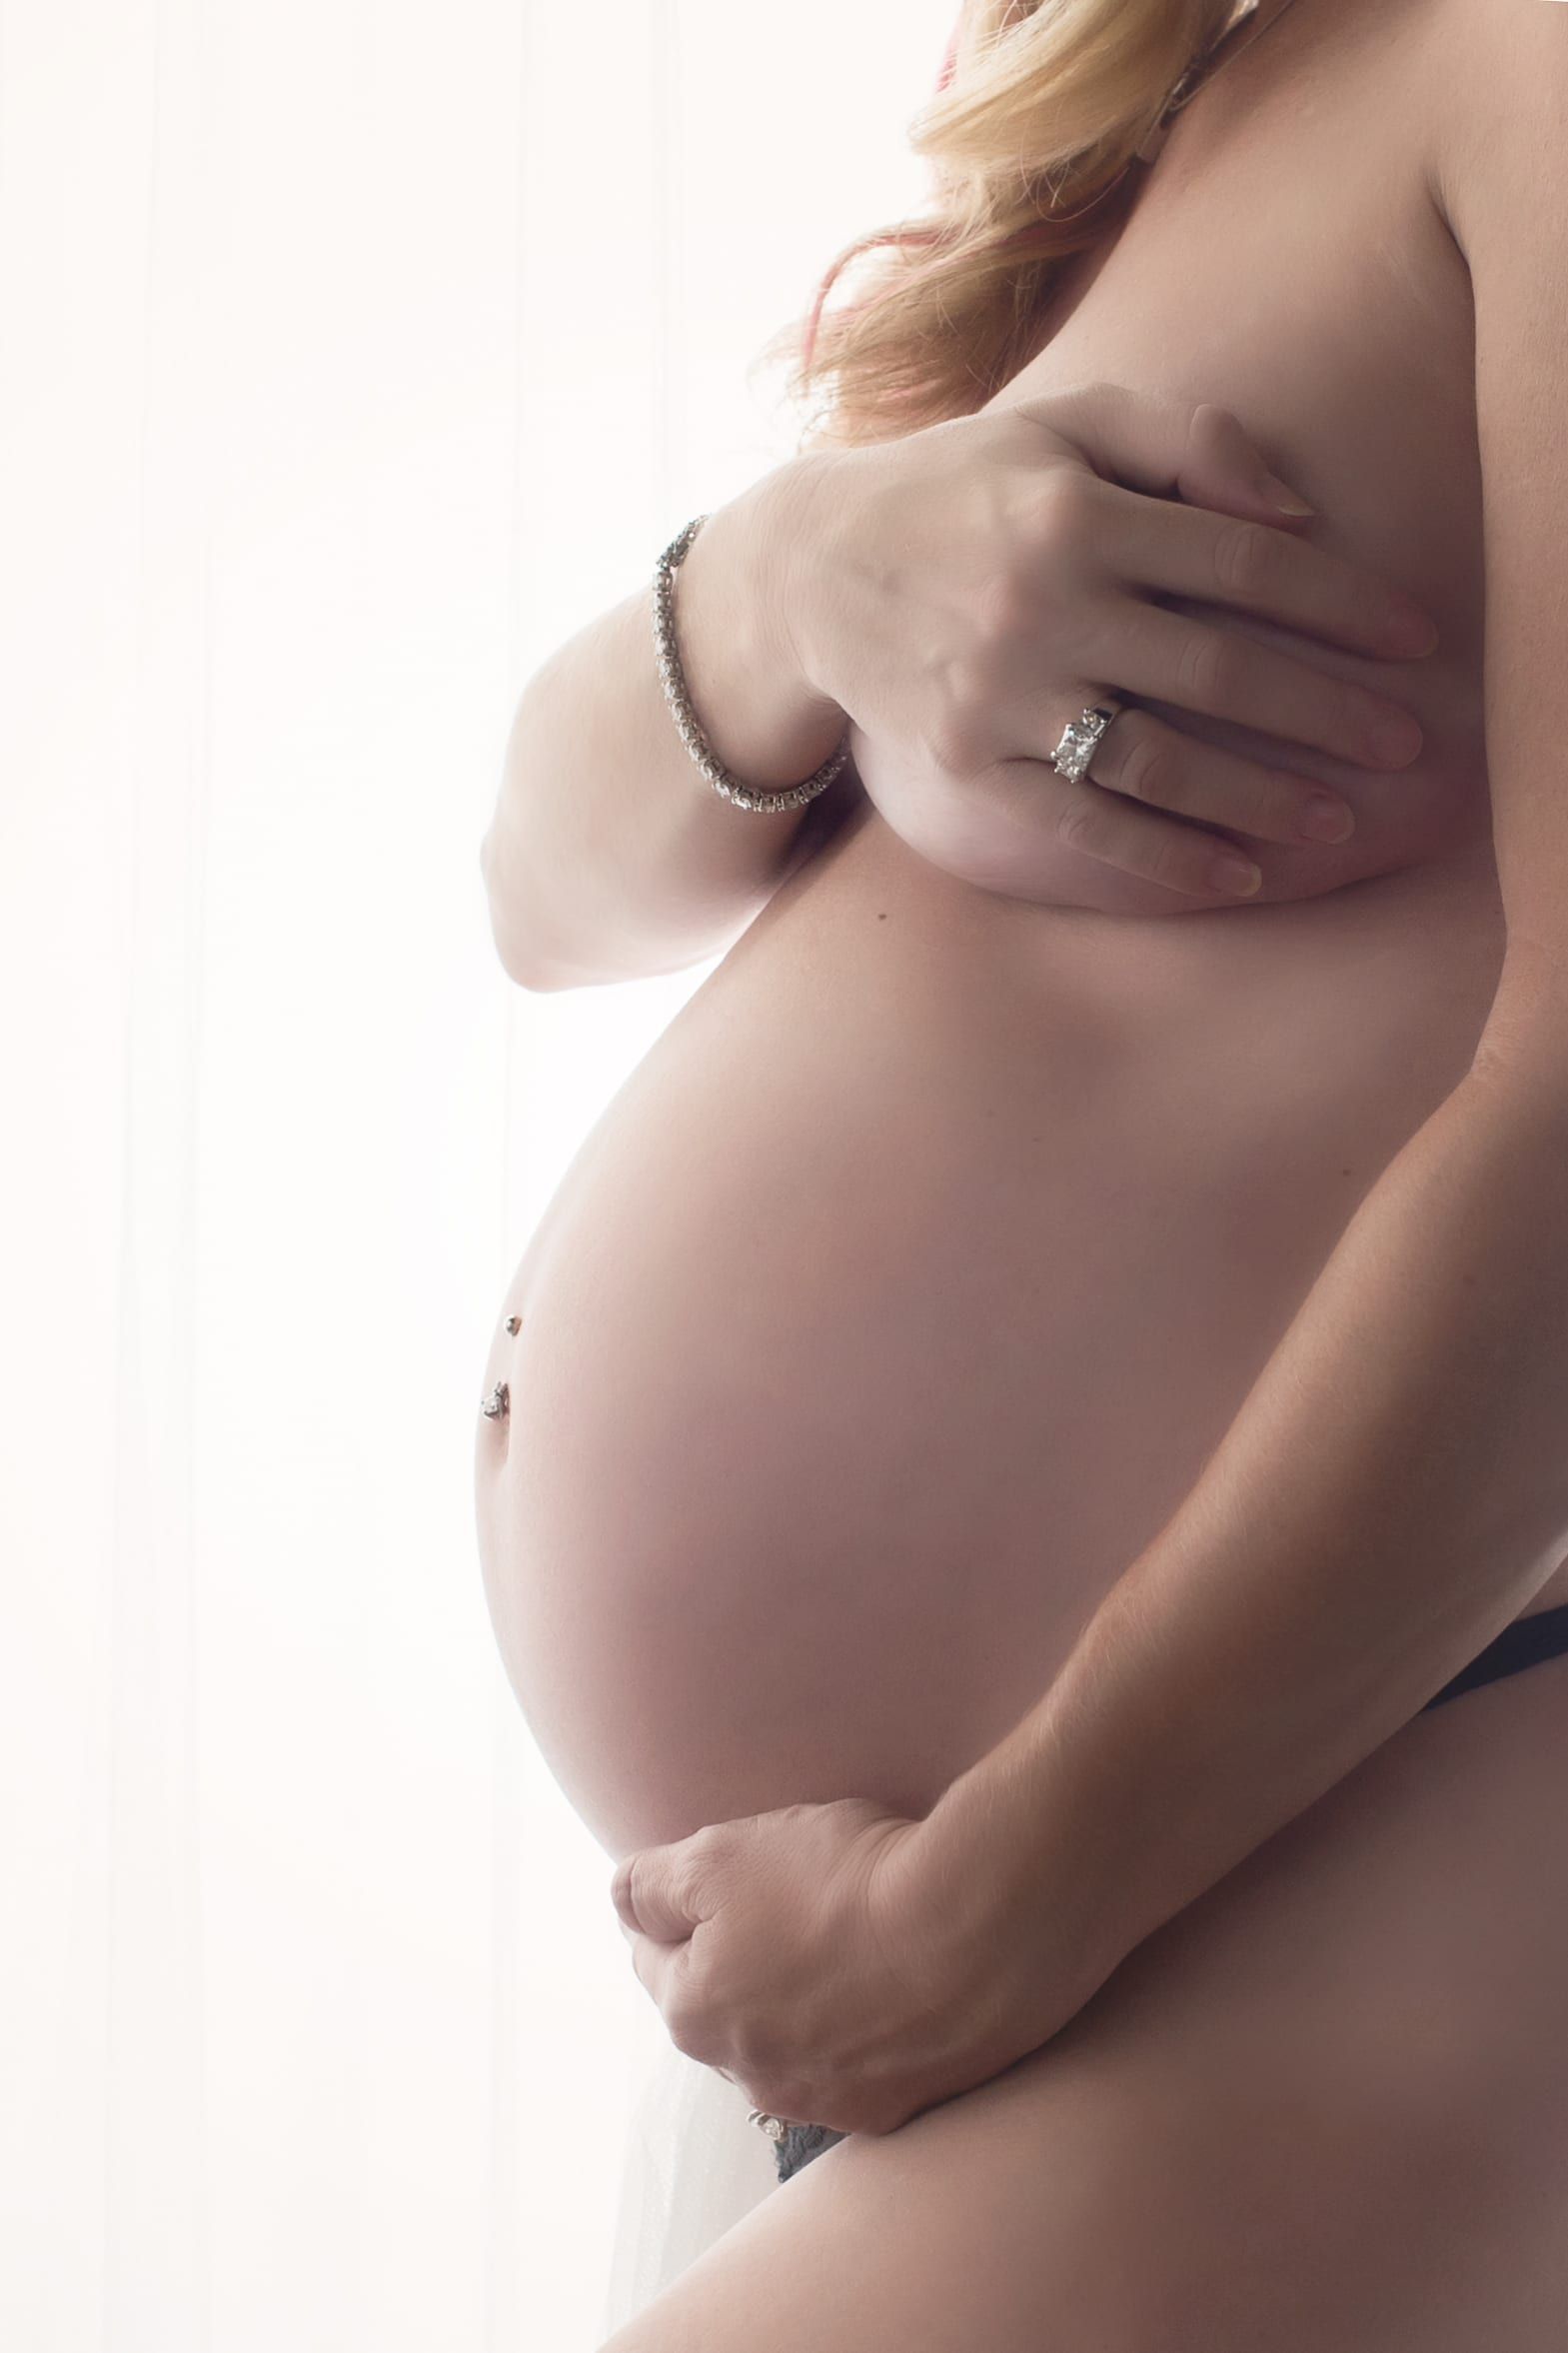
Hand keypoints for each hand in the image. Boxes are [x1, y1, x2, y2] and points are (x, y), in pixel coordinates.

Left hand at [609, 1795, 1043, 2136]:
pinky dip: (869, 2025)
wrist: (978, 1928)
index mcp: (695, 2014)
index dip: (676, 1902)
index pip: (652, 1952)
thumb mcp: (720, 1854)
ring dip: (804, 1996)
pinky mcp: (903, 2106)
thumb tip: (620, 1900)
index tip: (711, 1874)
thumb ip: (651, 1882)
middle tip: (787, 1896)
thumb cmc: (841, 1883)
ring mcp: (829, 2101)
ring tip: (848, 1936)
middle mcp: (752, 2076)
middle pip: (724, 2003)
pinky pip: (865, 2062)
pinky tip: (897, 1978)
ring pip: (791, 2039)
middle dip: (739, 1955)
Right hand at [783, 382, 1439, 909]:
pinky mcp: (965, 767)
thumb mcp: (1062, 426)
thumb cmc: (959, 490)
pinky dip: (1164, 856)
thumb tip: (1298, 510)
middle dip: (1328, 712)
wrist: (808, 572)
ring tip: (1334, 822)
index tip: (1413, 639)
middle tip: (1407, 743)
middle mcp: (1041, 605)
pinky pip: (1081, 824)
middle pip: (1221, 670)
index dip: (1342, 603)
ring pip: (1159, 759)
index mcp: (1077, 511)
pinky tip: (1236, 877)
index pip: (1244, 562)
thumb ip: (1186, 439)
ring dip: (1260, 799)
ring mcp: (1000, 696)